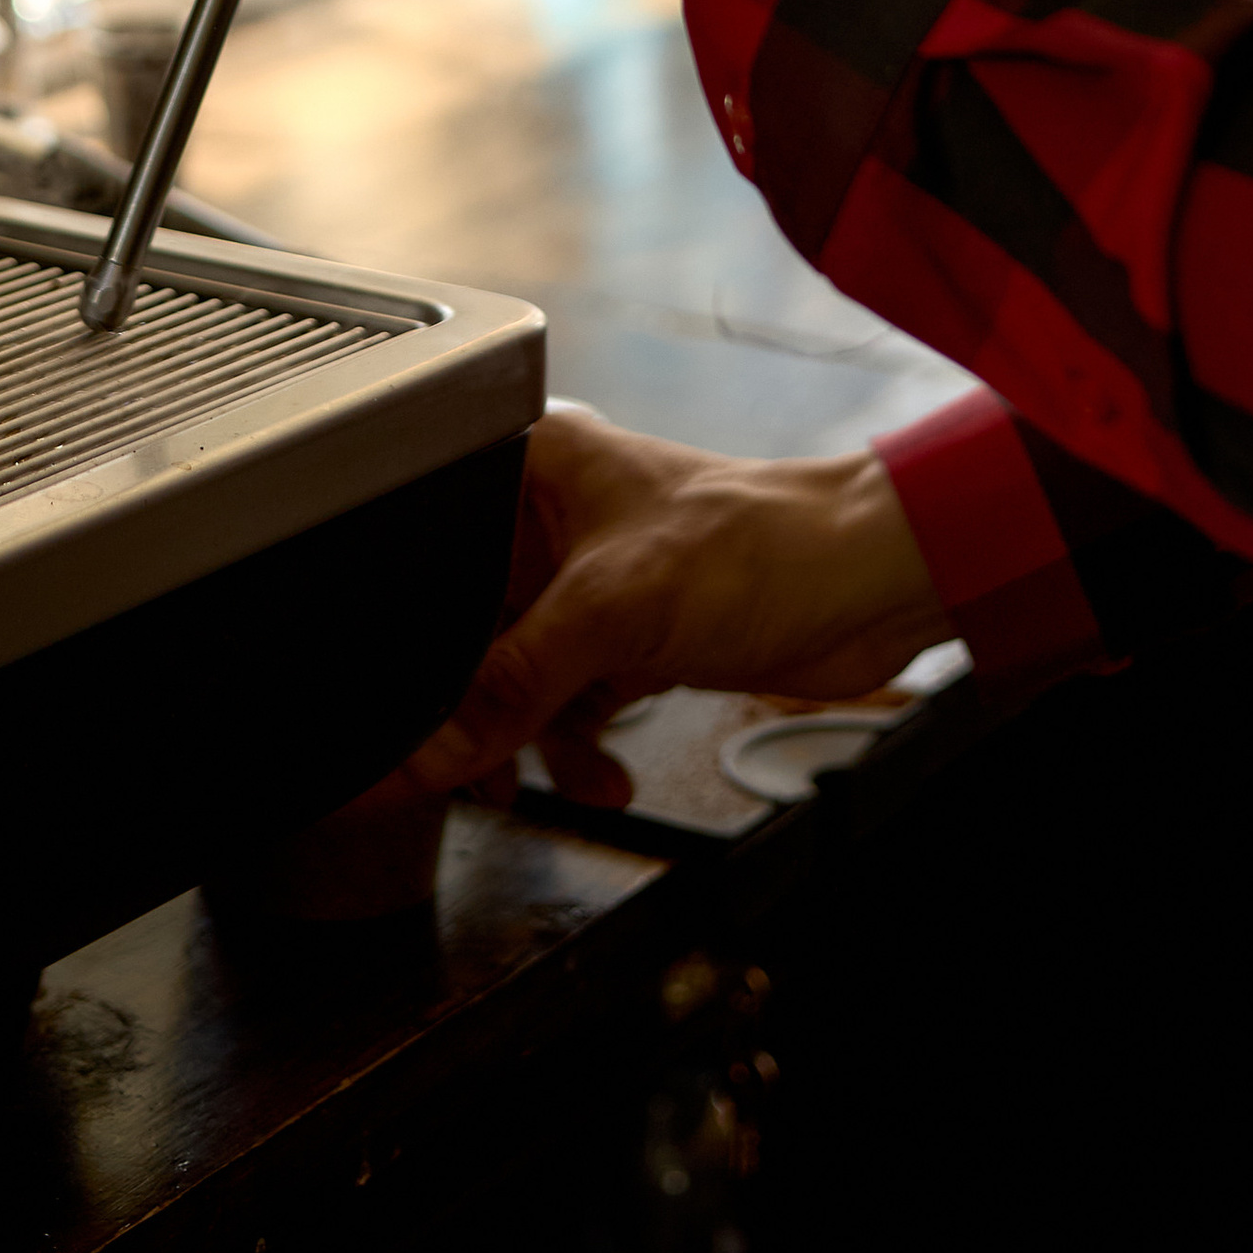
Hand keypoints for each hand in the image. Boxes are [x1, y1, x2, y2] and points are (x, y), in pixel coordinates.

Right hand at [407, 406, 945, 806]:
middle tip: (454, 764)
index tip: (386, 702)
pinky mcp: (627, 635)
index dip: (407, 626)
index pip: (433, 544)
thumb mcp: (613, 612)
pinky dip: (576, 749)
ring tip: (521, 787)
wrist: (867, 588)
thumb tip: (429, 752)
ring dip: (523, 740)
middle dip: (467, 703)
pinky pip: (568, 702)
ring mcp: (590, 580)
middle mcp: (551, 517)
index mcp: (534, 464)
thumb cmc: (762, 542)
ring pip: (516, 672)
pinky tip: (601, 780)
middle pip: (469, 623)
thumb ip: (512, 686)